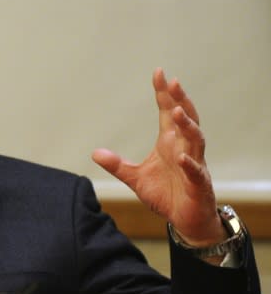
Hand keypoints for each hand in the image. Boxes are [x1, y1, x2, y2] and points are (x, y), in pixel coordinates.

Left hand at [92, 68, 224, 246]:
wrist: (185, 220)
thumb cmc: (166, 194)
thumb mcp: (135, 178)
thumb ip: (117, 165)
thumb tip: (95, 153)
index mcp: (169, 142)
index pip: (168, 112)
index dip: (164, 93)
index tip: (159, 73)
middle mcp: (184, 148)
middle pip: (186, 118)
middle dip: (180, 100)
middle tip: (173, 82)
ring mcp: (194, 164)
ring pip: (195, 139)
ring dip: (187, 125)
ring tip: (177, 112)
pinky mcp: (198, 184)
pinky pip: (195, 171)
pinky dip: (189, 164)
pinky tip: (181, 158)